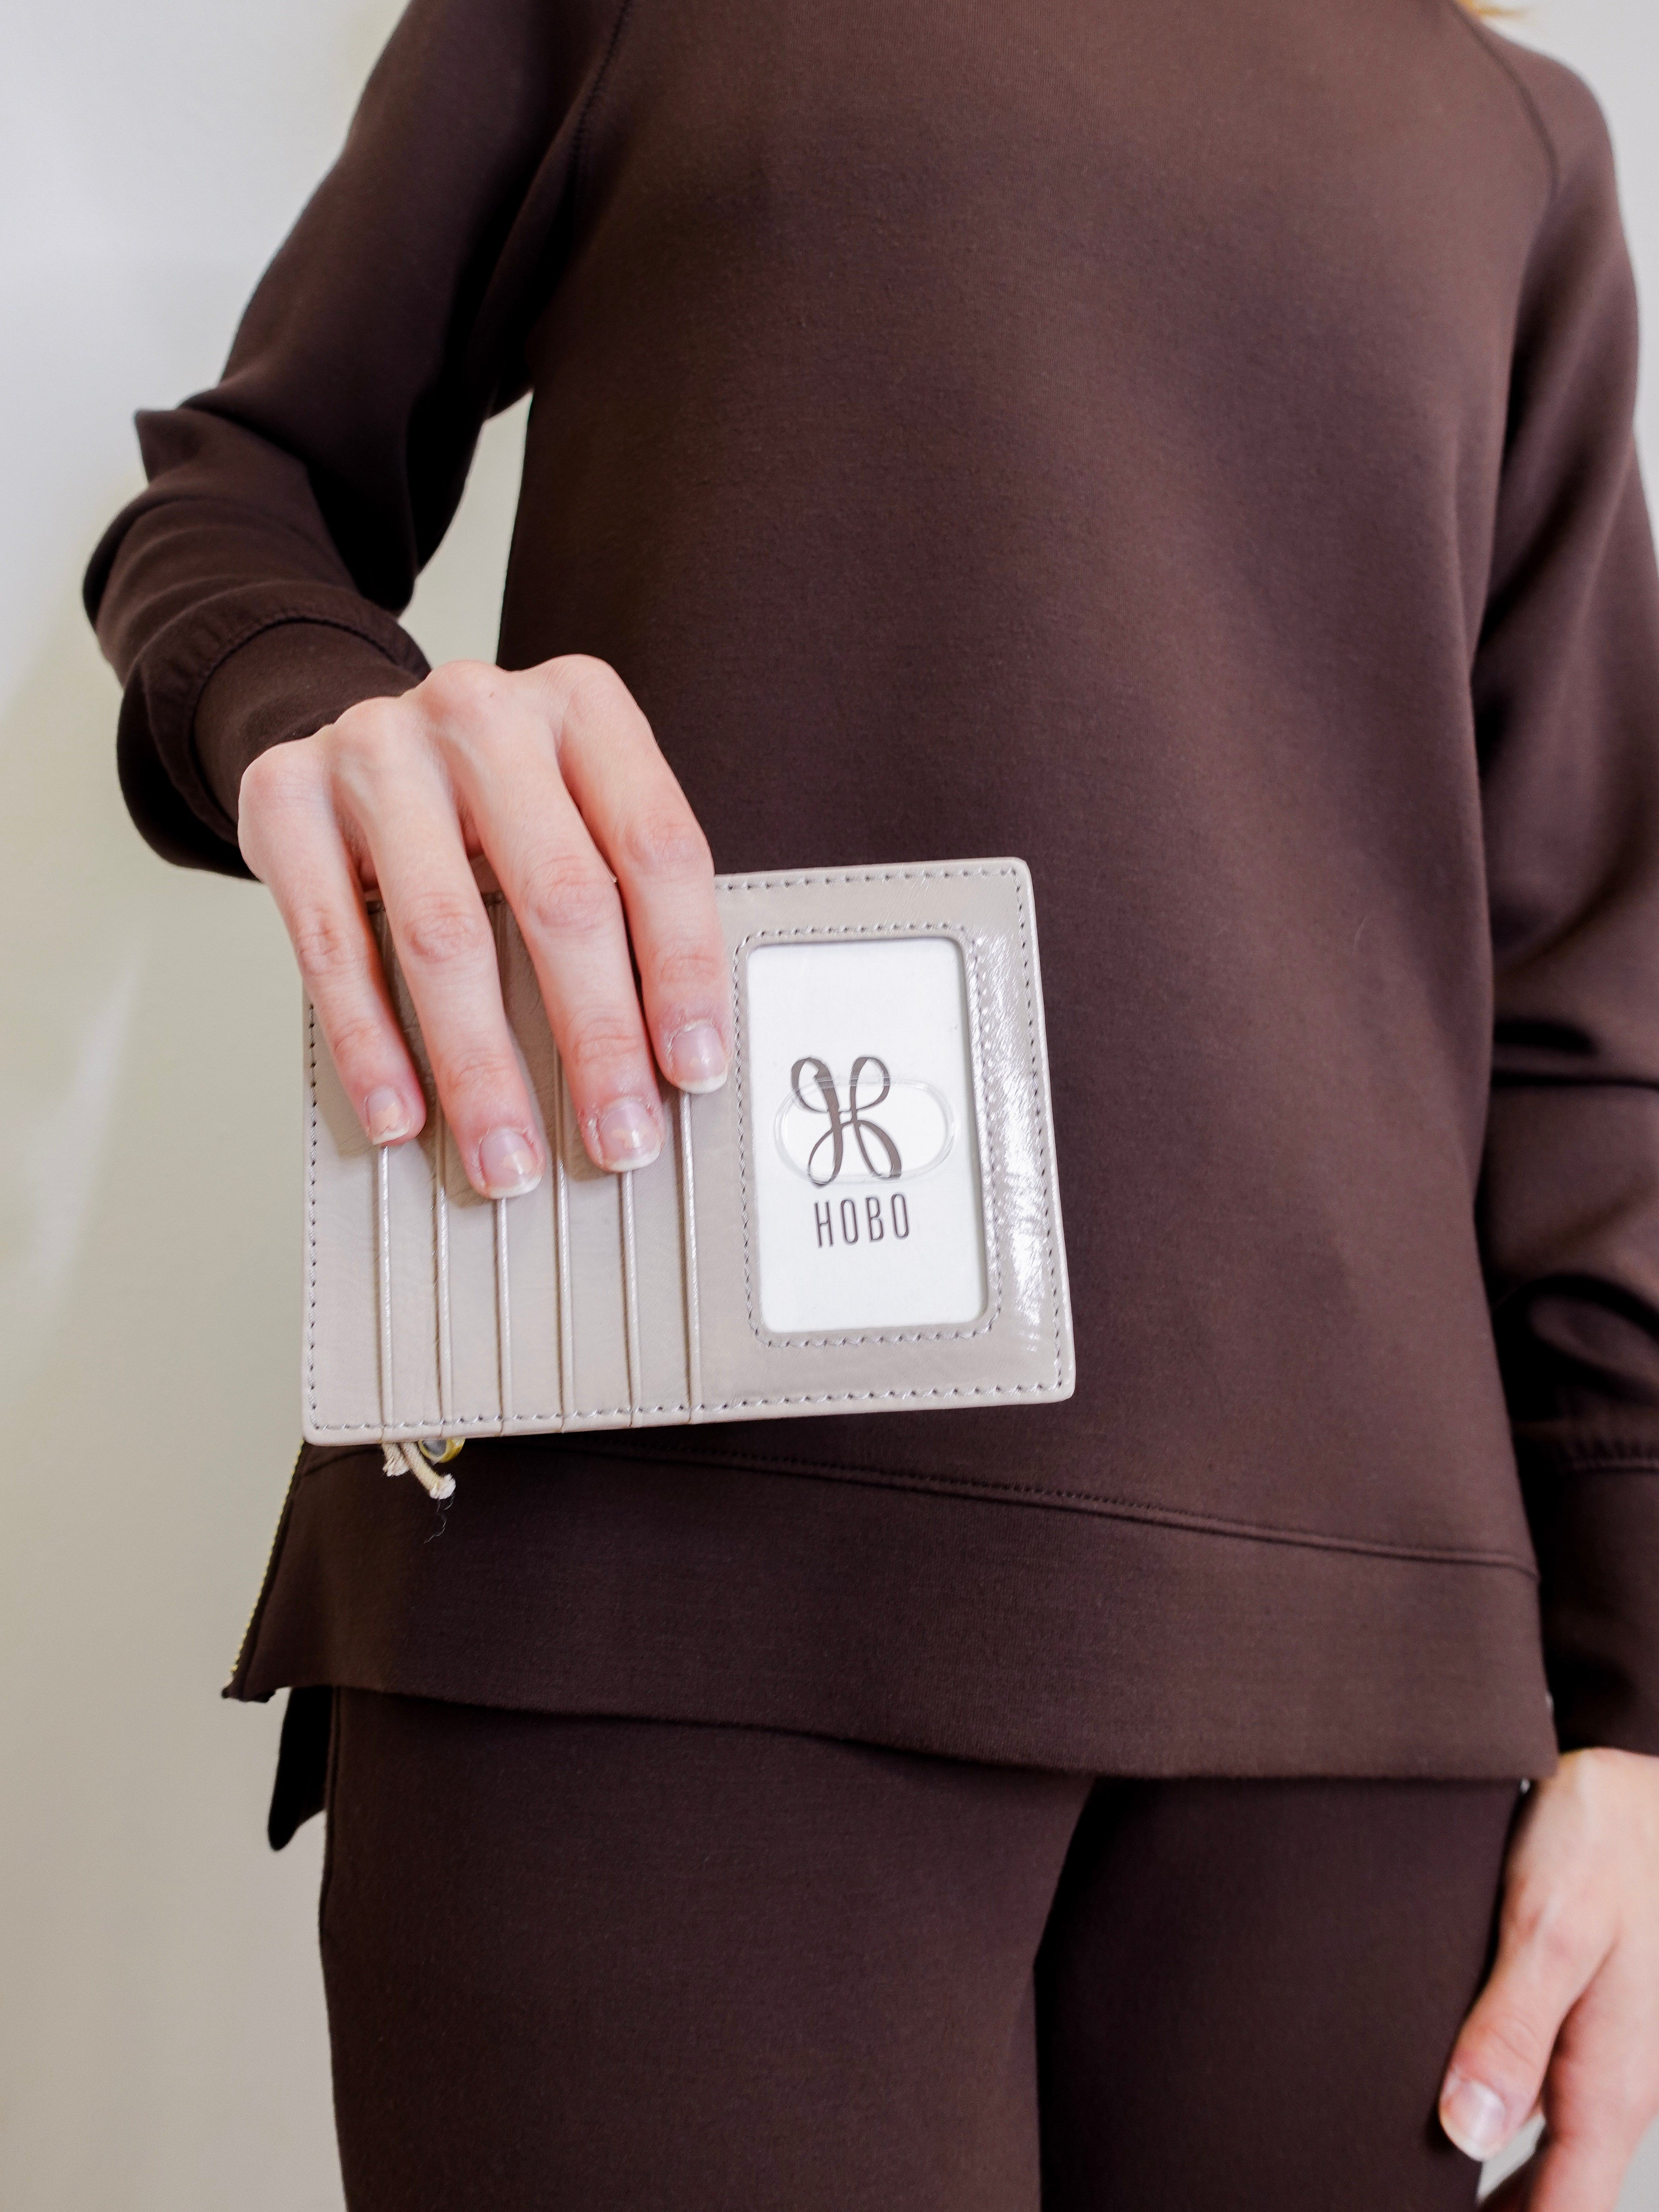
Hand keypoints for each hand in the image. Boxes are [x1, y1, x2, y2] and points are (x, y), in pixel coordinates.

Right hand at [237, 655, 727, 1192]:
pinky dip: (371, 1045)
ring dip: (482, 1069)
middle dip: (596, 1038)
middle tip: (619, 1137)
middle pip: (560, 895)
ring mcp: (376, 747)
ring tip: (507, 1158)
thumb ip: (622, 894)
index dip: (683, 968)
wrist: (349, 730)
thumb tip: (673, 1055)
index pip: (656, 847)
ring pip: (444, 934)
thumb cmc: (490, 794)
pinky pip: (332, 945)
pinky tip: (402, 1115)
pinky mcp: (285, 795)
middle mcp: (483, 713)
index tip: (694, 1066)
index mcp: (582, 707)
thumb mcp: (573, 804)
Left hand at [1440, 1747, 1658, 2207]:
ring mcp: (1601, 2065)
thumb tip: (1467, 2132)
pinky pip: (1546, 2112)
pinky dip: (1497, 2135)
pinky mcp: (1585, 2033)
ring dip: (1490, 2187)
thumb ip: (1512, 2030)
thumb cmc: (1600, 1843)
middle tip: (1387, 2201)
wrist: (1641, 1791)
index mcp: (1606, 2085)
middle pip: (1554, 2200)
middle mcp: (1610, 2090)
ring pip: (1548, 2160)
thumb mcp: (1548, 1926)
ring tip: (1400, 2183)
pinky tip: (1441, 2124)